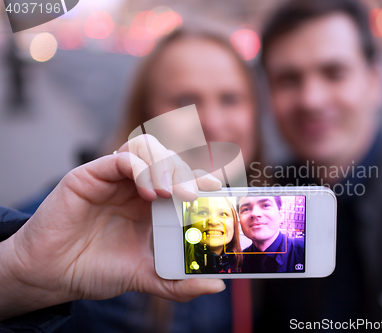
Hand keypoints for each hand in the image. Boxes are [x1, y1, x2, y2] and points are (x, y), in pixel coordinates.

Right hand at [0, 135, 223, 319]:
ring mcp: (113, 178)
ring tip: (170, 192)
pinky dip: (141, 168)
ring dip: (164, 165)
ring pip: (147, 149)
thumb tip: (216, 285)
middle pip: (168, 160)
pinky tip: (149, 191)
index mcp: (149, 204)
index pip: (180, 179)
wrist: (51, 275)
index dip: (199, 178)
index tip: (217, 188)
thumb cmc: (95, 269)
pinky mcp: (91, 175)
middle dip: (185, 171)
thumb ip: (178, 283)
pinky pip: (122, 158)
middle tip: (195, 193)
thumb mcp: (145, 275)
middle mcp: (134, 186)